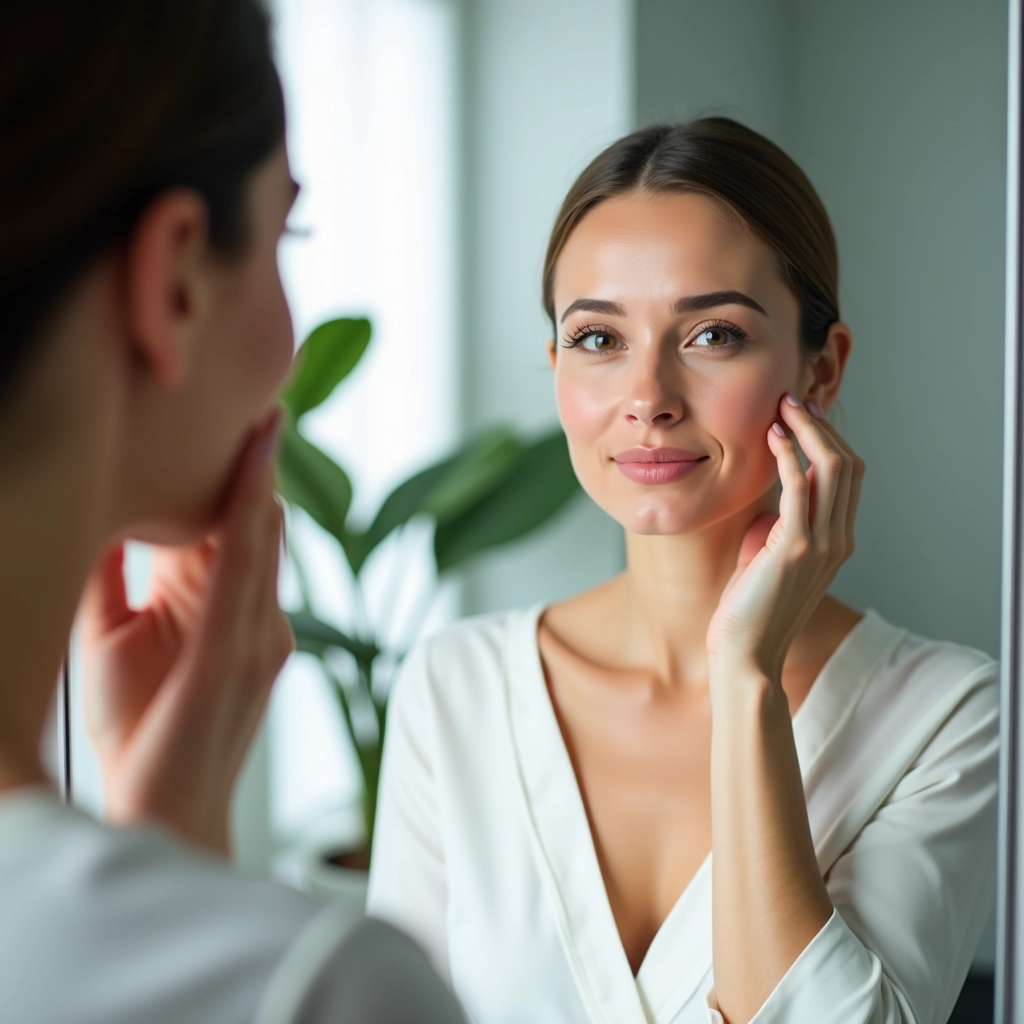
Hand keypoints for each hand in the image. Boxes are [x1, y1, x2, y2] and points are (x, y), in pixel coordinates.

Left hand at [81, 410, 293, 854]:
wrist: (163, 812)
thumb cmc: (142, 730)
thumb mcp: (117, 635)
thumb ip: (118, 573)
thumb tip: (104, 509)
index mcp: (227, 610)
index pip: (238, 527)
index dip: (240, 474)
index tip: (240, 421)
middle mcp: (258, 615)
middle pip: (260, 523)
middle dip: (258, 463)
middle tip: (258, 399)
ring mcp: (258, 634)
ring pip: (262, 539)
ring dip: (258, 480)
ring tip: (260, 422)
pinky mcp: (239, 655)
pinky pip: (248, 576)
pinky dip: (249, 525)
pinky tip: (249, 484)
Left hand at [706, 395, 863, 682]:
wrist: (746, 653)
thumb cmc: (750, 608)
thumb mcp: (769, 558)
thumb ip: (778, 527)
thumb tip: (771, 499)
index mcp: (837, 541)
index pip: (848, 477)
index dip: (829, 440)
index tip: (802, 415)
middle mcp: (839, 540)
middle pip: (848, 465)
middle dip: (822, 427)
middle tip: (795, 400)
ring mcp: (822, 544)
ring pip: (832, 469)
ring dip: (808, 431)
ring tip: (785, 406)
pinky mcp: (795, 548)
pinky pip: (799, 487)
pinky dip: (788, 455)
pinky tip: (772, 435)